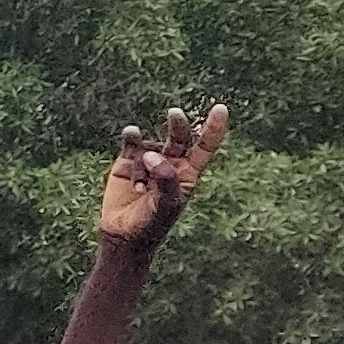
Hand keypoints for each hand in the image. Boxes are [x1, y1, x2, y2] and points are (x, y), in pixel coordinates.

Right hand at [96, 106, 228, 254]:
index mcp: (189, 173)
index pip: (205, 147)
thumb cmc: (152, 224)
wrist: (123, 234)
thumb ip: (165, 179)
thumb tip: (152, 154)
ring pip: (151, 144)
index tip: (220, 108)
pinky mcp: (125, 161)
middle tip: (175, 113)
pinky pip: (131, 142)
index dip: (214, 128)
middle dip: (179, 124)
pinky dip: (132, 141)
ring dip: (145, 159)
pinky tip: (130, 154)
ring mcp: (147, 160)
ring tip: (139, 185)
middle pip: (179, 137)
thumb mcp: (166, 205)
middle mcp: (170, 163)